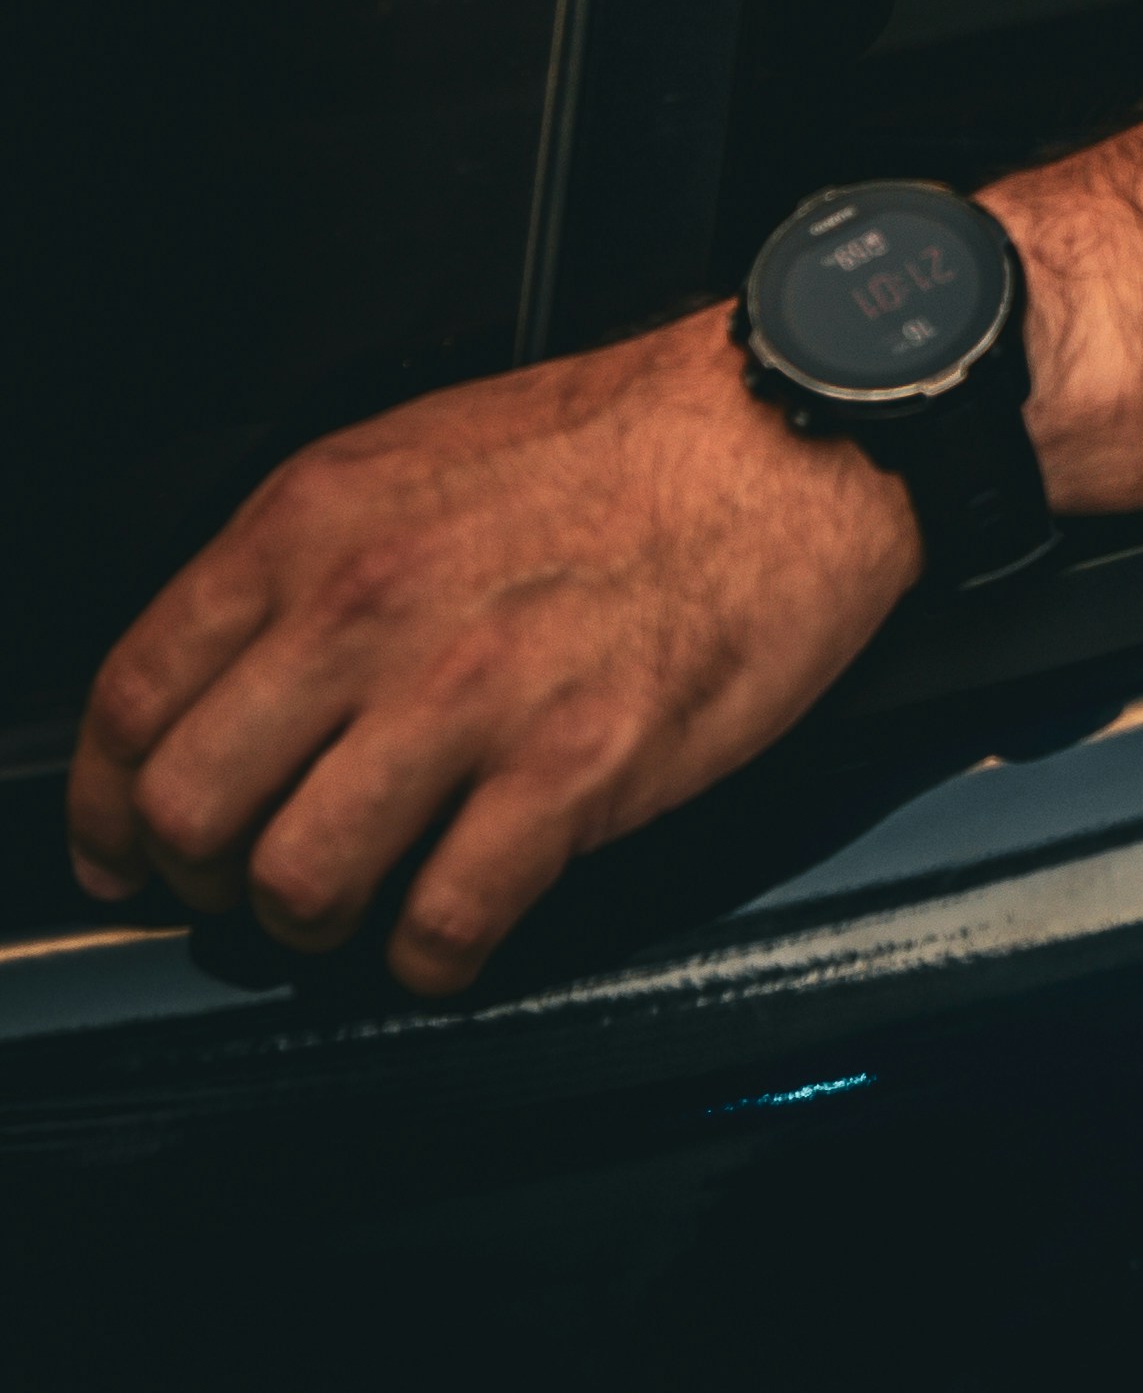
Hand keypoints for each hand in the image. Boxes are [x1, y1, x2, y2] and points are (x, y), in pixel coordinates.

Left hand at [65, 306, 922, 996]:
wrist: (786, 432)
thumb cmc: (617, 445)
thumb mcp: (407, 458)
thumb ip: (303, 566)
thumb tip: (229, 681)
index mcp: (312, 526)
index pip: (132, 699)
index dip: (106, 805)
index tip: (123, 847)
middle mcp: (368, 610)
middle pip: (191, 811)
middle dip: (202, 878)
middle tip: (244, 885)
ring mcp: (468, 696)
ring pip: (296, 883)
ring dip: (313, 923)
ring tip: (358, 907)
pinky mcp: (574, 772)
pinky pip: (442, 924)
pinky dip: (427, 960)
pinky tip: (449, 934)